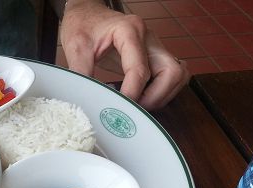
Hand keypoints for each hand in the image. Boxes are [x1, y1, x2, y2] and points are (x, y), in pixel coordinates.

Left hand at [60, 1, 189, 109]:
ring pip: (177, 75)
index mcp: (130, 31)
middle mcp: (148, 38)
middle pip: (172, 72)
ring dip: (162, 95)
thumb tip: (87, 100)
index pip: (140, 69)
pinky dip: (161, 91)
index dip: (132, 94)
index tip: (119, 109)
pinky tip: (142, 97)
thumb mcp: (75, 47)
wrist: (86, 13)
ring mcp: (154, 46)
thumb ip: (81, 73)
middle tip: (134, 108)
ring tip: (138, 104)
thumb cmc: (83, 25)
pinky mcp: (153, 55)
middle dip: (156, 96)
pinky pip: (170, 76)